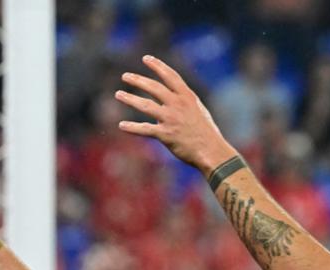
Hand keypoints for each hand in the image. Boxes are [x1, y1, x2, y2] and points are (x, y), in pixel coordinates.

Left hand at [115, 56, 237, 173]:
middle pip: (154, 87)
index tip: (146, 58)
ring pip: (145, 105)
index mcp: (187, 97)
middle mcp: (178, 104)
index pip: (170, 76)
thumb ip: (183, 103)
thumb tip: (167, 103)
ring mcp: (171, 119)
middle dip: (138, 80)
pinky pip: (145, 129)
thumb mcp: (198, 111)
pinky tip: (122, 125)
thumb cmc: (206, 133)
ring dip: (130, 99)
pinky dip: (132, 127)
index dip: (158, 66)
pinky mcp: (165, 134)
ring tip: (118, 94)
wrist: (211, 151)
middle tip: (125, 76)